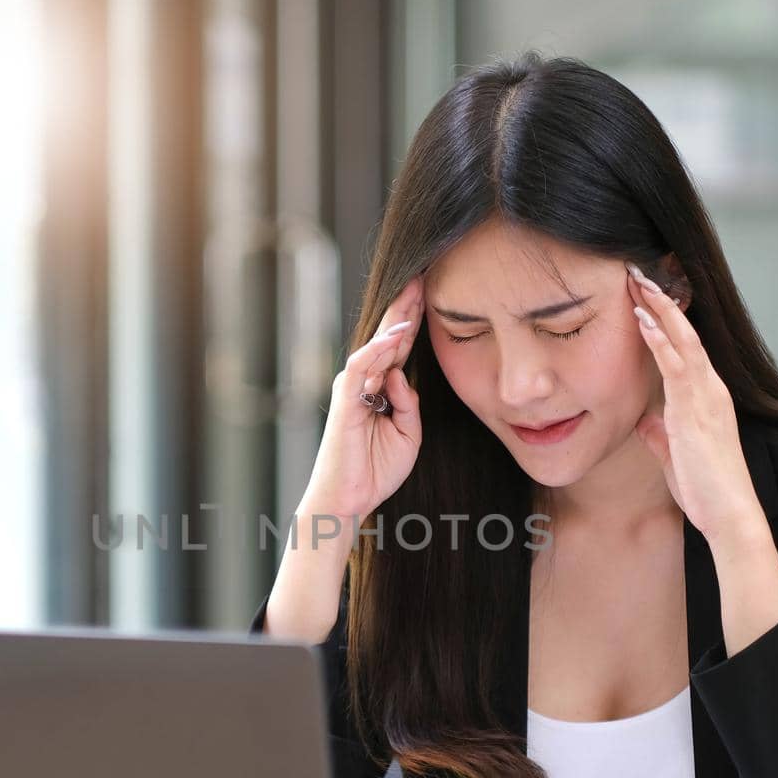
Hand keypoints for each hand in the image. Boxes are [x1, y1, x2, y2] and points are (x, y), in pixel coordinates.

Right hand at [301, 275, 424, 521]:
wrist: (349, 500)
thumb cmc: (374, 471)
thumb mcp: (407, 435)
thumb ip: (409, 404)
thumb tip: (402, 377)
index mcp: (379, 390)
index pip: (399, 349)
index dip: (415, 323)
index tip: (432, 296)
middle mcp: (364, 383)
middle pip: (387, 338)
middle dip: (405, 308)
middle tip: (423, 277)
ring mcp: (352, 390)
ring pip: (375, 345)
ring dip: (394, 318)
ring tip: (413, 292)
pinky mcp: (344, 401)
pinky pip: (361, 366)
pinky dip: (378, 348)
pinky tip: (397, 332)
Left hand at [625, 262, 766, 544]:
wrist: (729, 513)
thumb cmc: (705, 489)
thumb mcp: (675, 456)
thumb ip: (662, 435)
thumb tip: (645, 423)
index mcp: (706, 397)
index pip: (685, 347)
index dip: (666, 319)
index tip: (643, 295)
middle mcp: (710, 389)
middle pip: (685, 333)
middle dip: (661, 301)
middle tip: (637, 273)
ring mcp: (706, 396)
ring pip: (683, 340)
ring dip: (658, 309)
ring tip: (636, 281)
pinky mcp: (696, 409)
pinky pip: (677, 365)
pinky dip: (659, 340)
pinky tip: (642, 320)